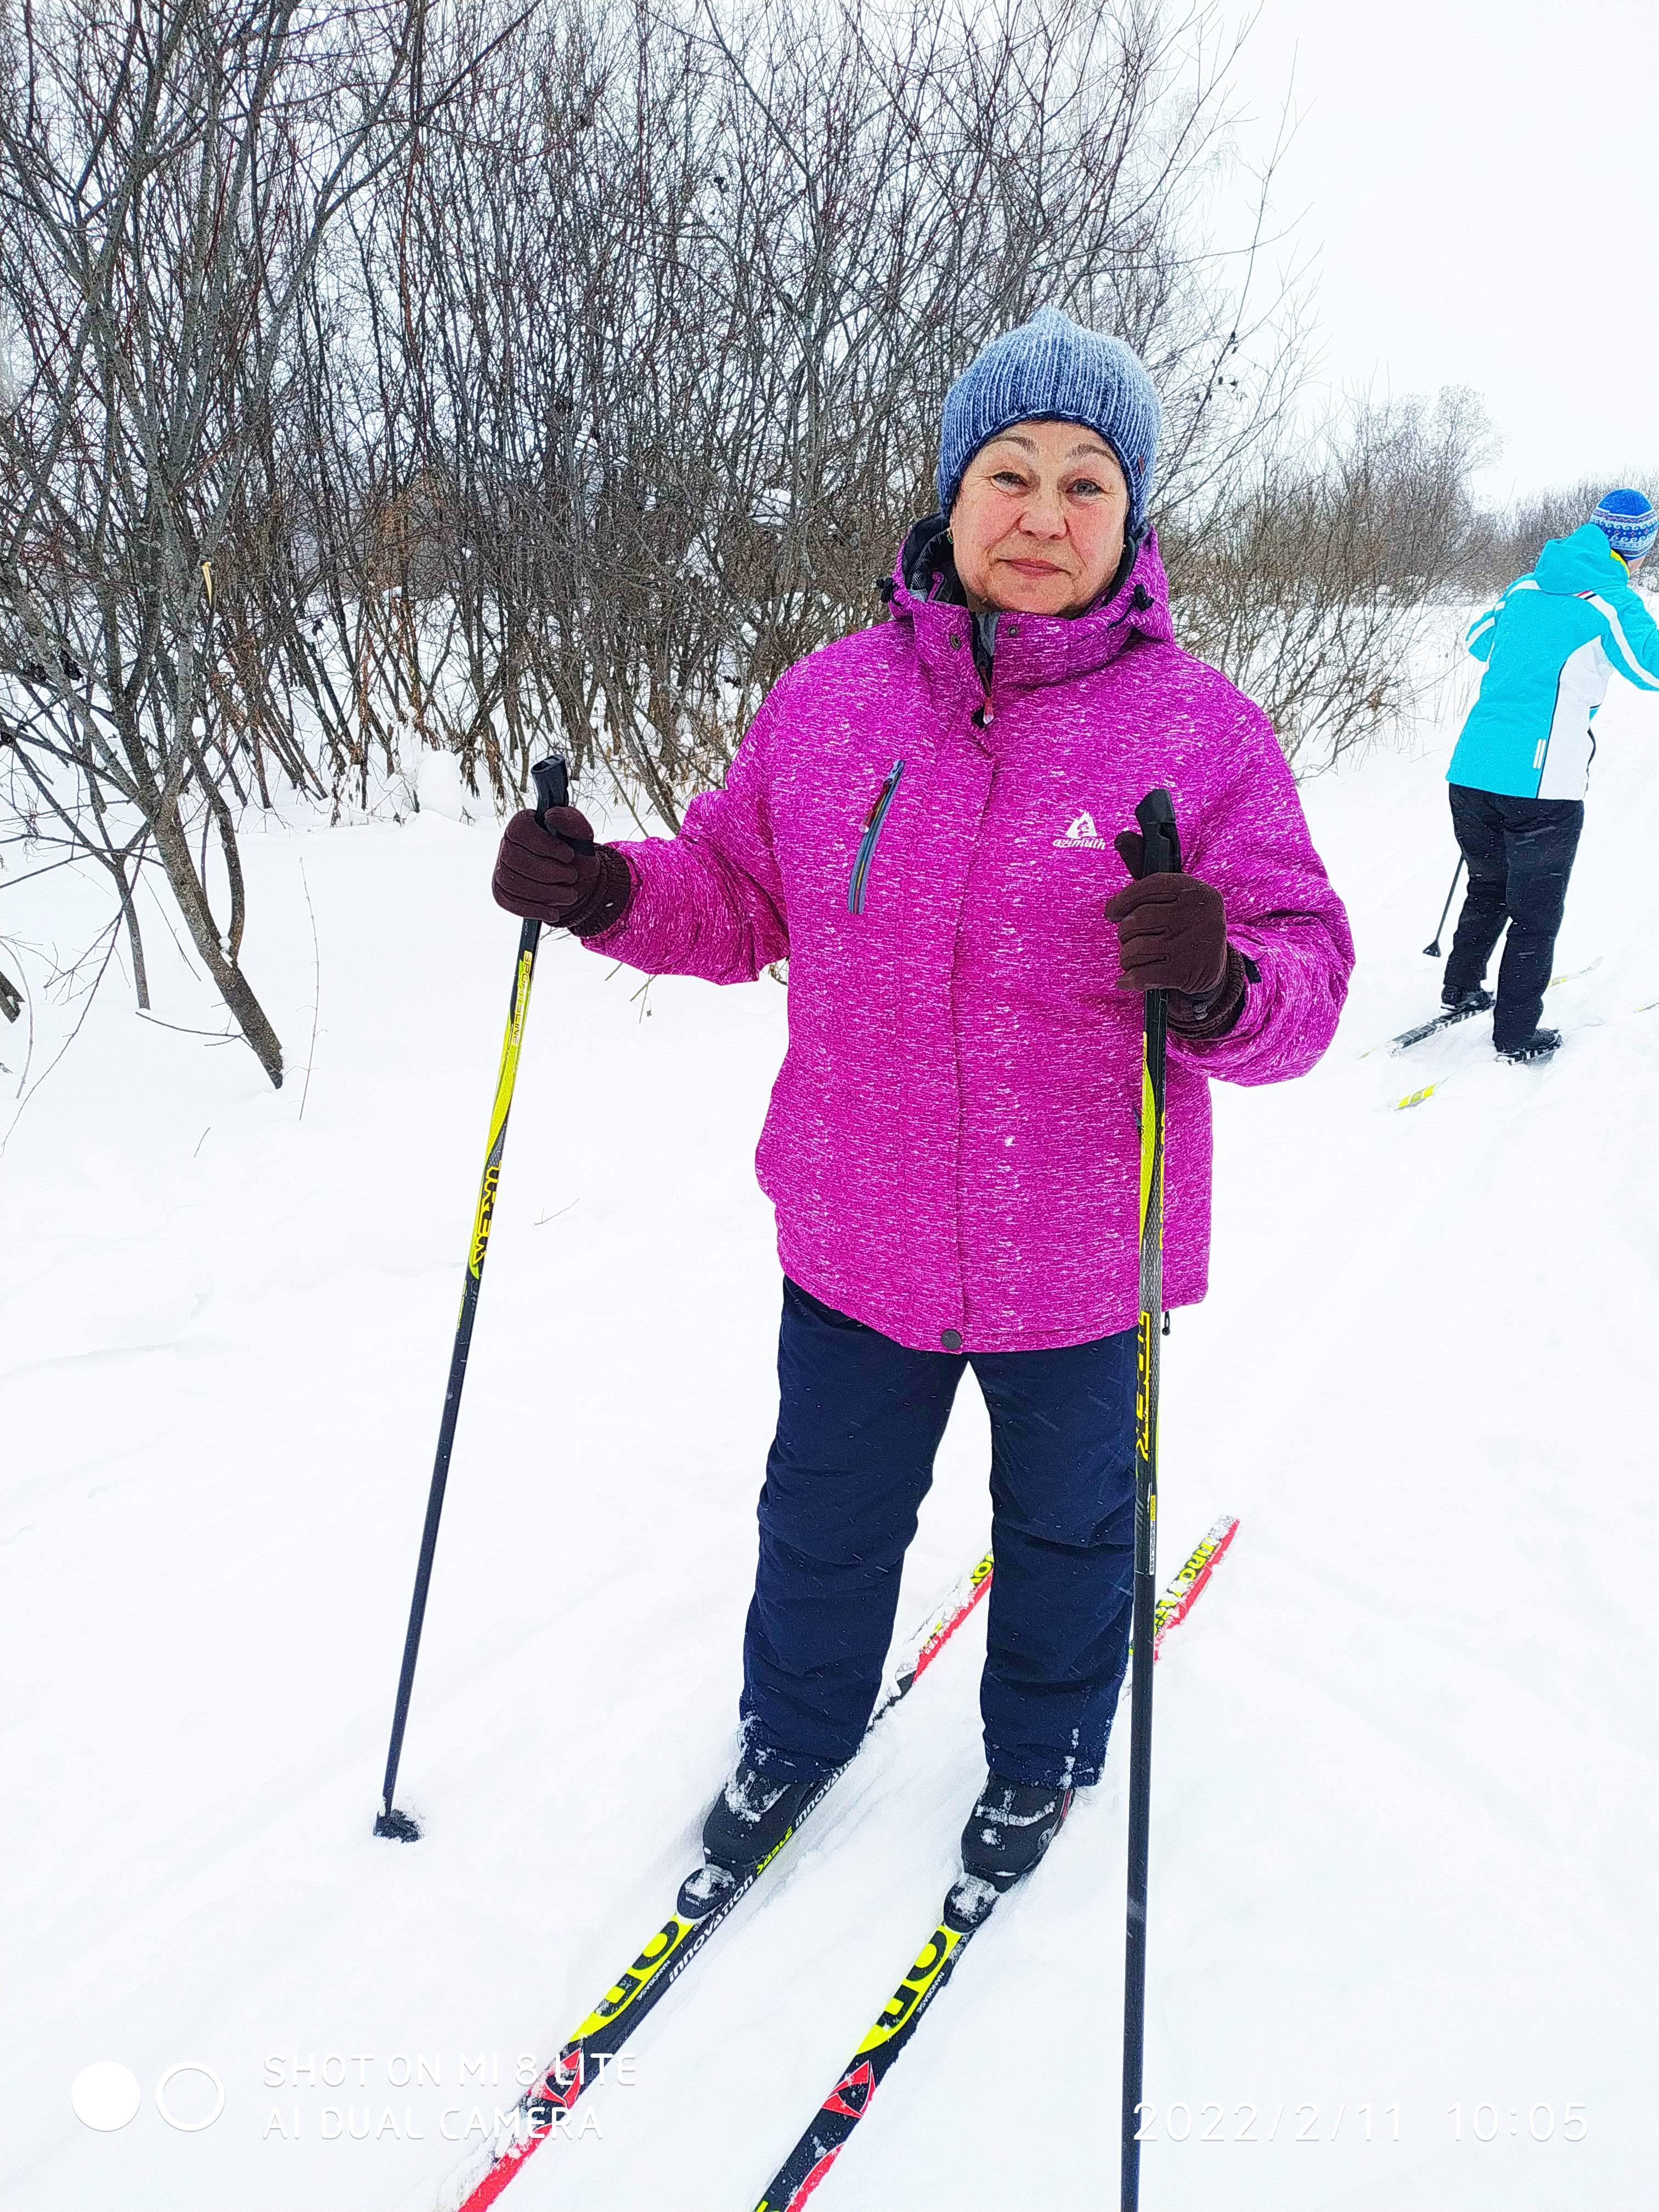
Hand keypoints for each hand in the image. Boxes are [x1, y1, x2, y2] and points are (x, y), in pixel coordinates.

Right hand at [491, 805, 602, 922]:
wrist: (577, 881)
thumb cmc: (577, 853)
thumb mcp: (582, 835)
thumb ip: (571, 821)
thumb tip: (551, 815)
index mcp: (522, 824)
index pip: (520, 831)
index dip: (545, 845)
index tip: (569, 856)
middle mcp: (507, 844)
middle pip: (515, 859)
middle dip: (549, 873)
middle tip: (572, 877)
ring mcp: (501, 868)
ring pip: (512, 883)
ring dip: (545, 893)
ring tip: (570, 896)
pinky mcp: (501, 890)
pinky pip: (508, 902)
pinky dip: (533, 910)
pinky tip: (553, 913)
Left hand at [1103, 835, 1228, 996]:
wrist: (1216, 970)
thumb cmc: (1183, 925)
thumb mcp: (1172, 897)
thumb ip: (1145, 868)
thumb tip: (1121, 836)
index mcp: (1196, 889)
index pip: (1148, 886)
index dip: (1123, 900)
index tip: (1111, 912)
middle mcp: (1199, 913)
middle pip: (1137, 920)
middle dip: (1125, 933)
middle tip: (1129, 939)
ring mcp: (1194, 943)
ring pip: (1135, 949)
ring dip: (1127, 957)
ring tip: (1133, 959)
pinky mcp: (1187, 972)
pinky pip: (1142, 974)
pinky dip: (1130, 978)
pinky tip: (1128, 979)